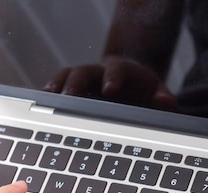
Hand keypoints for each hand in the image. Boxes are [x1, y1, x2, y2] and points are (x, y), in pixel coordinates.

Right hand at [43, 56, 176, 110]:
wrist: (128, 82)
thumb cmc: (142, 90)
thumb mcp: (156, 91)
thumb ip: (162, 97)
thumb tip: (168, 103)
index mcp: (120, 71)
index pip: (115, 71)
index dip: (112, 79)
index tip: (109, 90)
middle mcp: (98, 72)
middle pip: (83, 71)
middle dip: (75, 83)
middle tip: (68, 97)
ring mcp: (82, 80)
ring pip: (65, 77)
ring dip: (56, 86)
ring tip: (47, 99)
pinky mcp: (72, 89)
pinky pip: (56, 88)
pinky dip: (47, 95)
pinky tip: (40, 106)